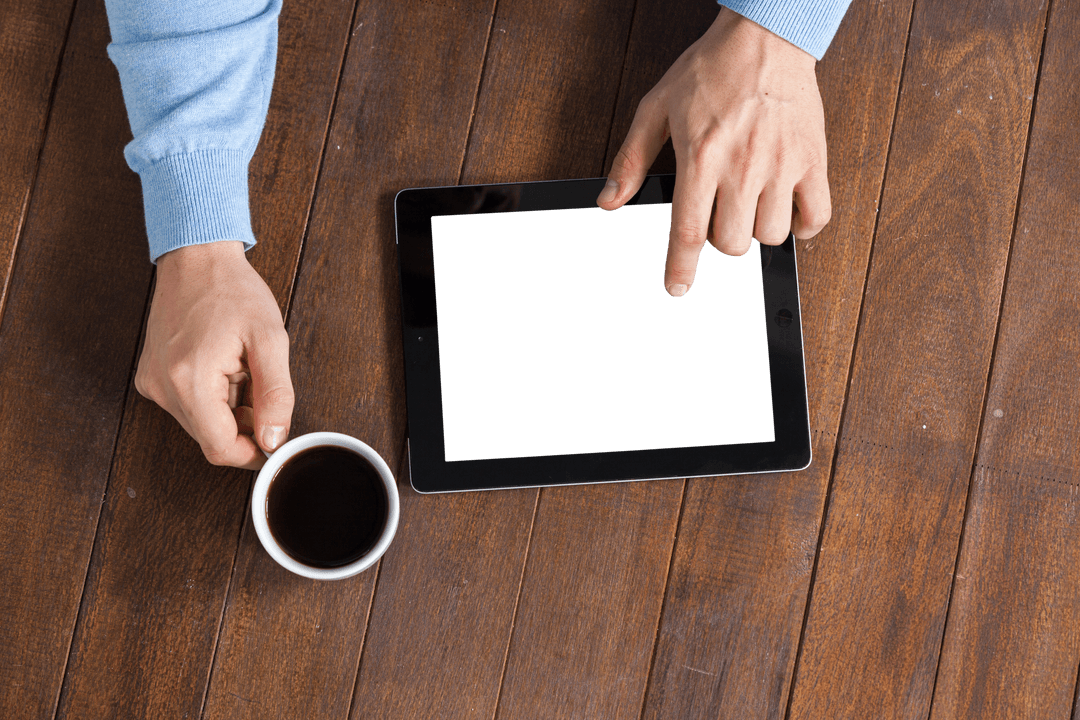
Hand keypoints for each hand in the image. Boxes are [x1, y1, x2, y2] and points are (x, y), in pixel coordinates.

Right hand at [135, 241, 293, 468]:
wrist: (196, 258)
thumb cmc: (232, 290)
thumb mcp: (269, 339)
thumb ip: (276, 394)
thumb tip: (274, 438)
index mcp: (189, 380)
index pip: (220, 448)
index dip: (252, 454)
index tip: (275, 441)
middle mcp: (161, 386)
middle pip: (211, 438)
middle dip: (245, 426)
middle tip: (261, 388)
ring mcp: (152, 383)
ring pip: (201, 424)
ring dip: (229, 410)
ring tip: (241, 370)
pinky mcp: (150, 377)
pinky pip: (188, 406)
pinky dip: (212, 398)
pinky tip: (223, 367)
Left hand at [598, 8, 830, 295]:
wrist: (765, 36)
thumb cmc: (711, 70)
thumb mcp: (656, 108)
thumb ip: (631, 159)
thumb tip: (609, 200)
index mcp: (700, 157)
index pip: (688, 232)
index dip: (680, 268)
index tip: (677, 288)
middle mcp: (742, 166)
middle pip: (730, 243)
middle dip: (719, 239)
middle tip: (717, 215)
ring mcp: (781, 165)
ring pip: (770, 235)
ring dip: (756, 230)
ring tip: (749, 206)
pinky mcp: (812, 160)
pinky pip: (816, 216)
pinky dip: (802, 226)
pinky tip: (786, 212)